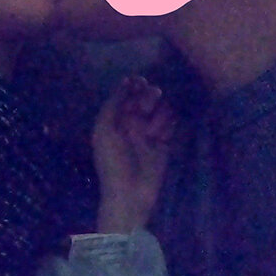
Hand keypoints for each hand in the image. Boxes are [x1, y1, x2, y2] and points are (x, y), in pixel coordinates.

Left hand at [91, 76, 175, 233]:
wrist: (130, 194)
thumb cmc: (112, 162)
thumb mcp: (104, 130)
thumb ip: (113, 104)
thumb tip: (125, 82)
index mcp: (115, 118)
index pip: (127, 93)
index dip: (134, 84)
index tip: (139, 81)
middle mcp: (133, 123)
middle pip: (146, 97)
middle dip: (148, 96)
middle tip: (147, 104)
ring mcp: (149, 132)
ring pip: (161, 108)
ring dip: (159, 113)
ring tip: (152, 131)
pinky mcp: (165, 143)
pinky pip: (171, 124)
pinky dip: (168, 124)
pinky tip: (161, 134)